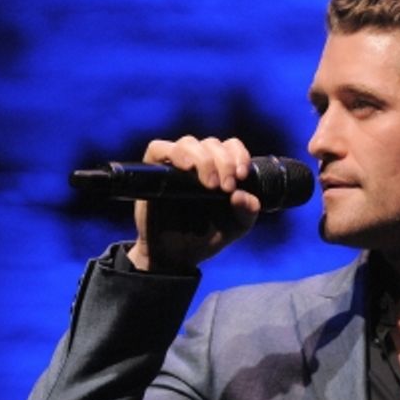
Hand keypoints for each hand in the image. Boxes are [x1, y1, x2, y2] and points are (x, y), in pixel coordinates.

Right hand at [126, 136, 261, 271]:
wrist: (175, 257)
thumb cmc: (205, 238)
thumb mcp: (235, 228)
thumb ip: (247, 212)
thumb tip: (243, 195)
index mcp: (219, 168)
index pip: (230, 146)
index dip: (238, 155)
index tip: (241, 176)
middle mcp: (197, 162)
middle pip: (212, 144)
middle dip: (224, 162)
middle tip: (225, 187)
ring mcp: (174, 165)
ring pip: (188, 142)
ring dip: (203, 159)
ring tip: (211, 184)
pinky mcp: (152, 172)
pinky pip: (158, 148)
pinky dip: (174, 152)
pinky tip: (186, 167)